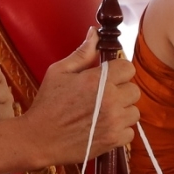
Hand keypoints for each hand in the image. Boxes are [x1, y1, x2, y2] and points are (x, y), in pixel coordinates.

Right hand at [21, 37, 137, 166]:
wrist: (39, 139)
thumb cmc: (47, 104)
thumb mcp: (59, 72)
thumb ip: (82, 53)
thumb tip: (95, 33)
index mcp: (98, 80)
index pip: (128, 68)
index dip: (118, 71)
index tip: (108, 77)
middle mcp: (110, 100)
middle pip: (134, 90)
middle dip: (121, 91)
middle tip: (103, 96)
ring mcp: (114, 122)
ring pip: (134, 111)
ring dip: (122, 111)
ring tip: (103, 113)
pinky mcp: (114, 140)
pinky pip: (130, 131)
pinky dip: (119, 130)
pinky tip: (103, 127)